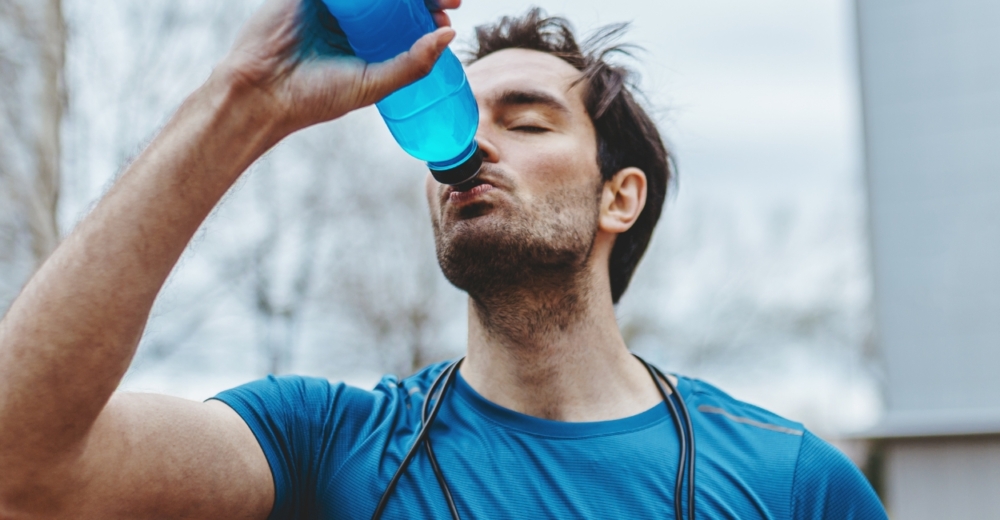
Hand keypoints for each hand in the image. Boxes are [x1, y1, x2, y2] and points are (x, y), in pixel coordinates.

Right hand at [217, 0, 459, 137]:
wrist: (262, 93)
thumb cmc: (316, 97)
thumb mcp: (374, 84)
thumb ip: (412, 63)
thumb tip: (449, 36)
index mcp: (367, 39)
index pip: (405, 15)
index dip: (430, 8)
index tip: (451, 10)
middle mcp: (351, 17)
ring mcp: (330, 1)